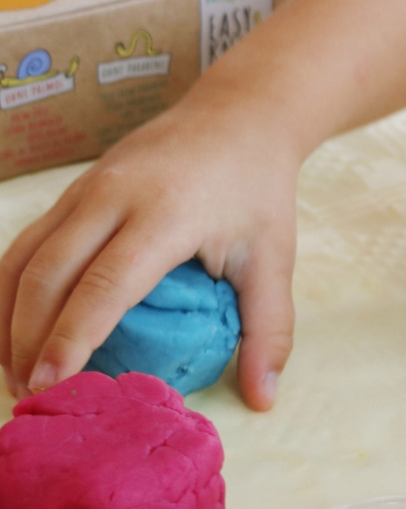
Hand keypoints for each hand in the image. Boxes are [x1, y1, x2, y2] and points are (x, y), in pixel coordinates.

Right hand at [0, 87, 299, 410]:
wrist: (241, 113)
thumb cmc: (258, 187)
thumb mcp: (273, 255)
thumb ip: (269, 327)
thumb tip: (262, 397)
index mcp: (166, 212)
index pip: (104, 284)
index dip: (71, 339)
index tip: (50, 387)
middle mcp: (115, 194)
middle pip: (48, 274)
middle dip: (28, 341)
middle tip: (33, 398)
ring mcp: (89, 185)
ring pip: (24, 257)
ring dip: (9, 319)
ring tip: (21, 374)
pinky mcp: (77, 186)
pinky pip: (28, 240)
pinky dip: (12, 288)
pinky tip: (19, 328)